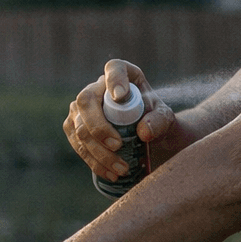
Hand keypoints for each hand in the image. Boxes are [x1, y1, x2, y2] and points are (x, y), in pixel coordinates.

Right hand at [64, 59, 175, 179]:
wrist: (149, 139)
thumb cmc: (156, 121)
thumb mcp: (166, 119)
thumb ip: (160, 121)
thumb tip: (143, 132)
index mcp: (123, 76)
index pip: (114, 68)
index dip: (114, 79)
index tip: (120, 96)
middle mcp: (96, 88)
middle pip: (86, 101)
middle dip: (99, 126)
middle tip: (118, 146)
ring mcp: (81, 109)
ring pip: (79, 127)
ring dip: (98, 152)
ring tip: (121, 169)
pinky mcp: (74, 128)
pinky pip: (77, 144)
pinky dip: (92, 161)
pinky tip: (109, 173)